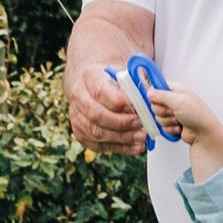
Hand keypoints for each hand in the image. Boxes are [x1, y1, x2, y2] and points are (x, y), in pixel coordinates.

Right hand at [65, 30, 151, 152]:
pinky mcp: (81, 133)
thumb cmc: (112, 81)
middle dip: (122, 122)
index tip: (137, 106)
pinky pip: (99, 145)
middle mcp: (78, 97)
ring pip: (97, 133)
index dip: (119, 101)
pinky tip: (135, 147)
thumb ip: (133, 85)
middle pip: (97, 114)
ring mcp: (76, 117)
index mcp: (88, 77)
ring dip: (122, 137)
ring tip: (141, 137)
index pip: (101, 91)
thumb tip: (147, 100)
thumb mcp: (123, 75)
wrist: (93, 86)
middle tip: (141, 124)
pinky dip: (120, 148)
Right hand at [151, 84, 222, 181]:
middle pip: (155, 105)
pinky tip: (179, 127)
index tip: (159, 101)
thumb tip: (149, 92)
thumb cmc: (197, 115)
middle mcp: (173, 100)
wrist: (204, 133)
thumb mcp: (178, 101)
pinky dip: (170, 128)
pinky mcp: (172, 123)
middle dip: (163, 112)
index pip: (156, 88)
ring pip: (158, 117)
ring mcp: (173, 112)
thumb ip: (161, 95)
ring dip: (168, 121)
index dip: (155, 96)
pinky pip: (162, 126)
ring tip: (179, 120)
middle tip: (173, 112)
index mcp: (175, 89)